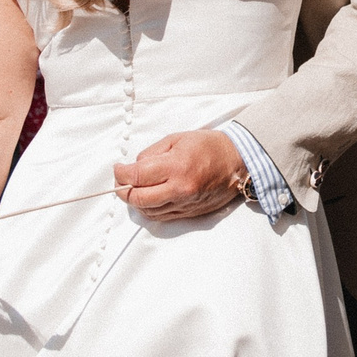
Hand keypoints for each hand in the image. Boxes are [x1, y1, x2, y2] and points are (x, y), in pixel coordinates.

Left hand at [114, 130, 247, 220]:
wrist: (237, 162)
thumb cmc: (208, 147)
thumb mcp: (176, 139)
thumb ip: (151, 153)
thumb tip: (133, 167)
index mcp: (176, 167)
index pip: (137, 176)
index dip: (121, 173)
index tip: (118, 168)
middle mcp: (180, 189)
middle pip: (138, 199)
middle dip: (123, 191)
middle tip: (121, 180)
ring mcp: (185, 204)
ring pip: (148, 211)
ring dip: (135, 202)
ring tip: (134, 188)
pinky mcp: (189, 213)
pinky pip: (161, 217)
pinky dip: (150, 209)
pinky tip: (149, 198)